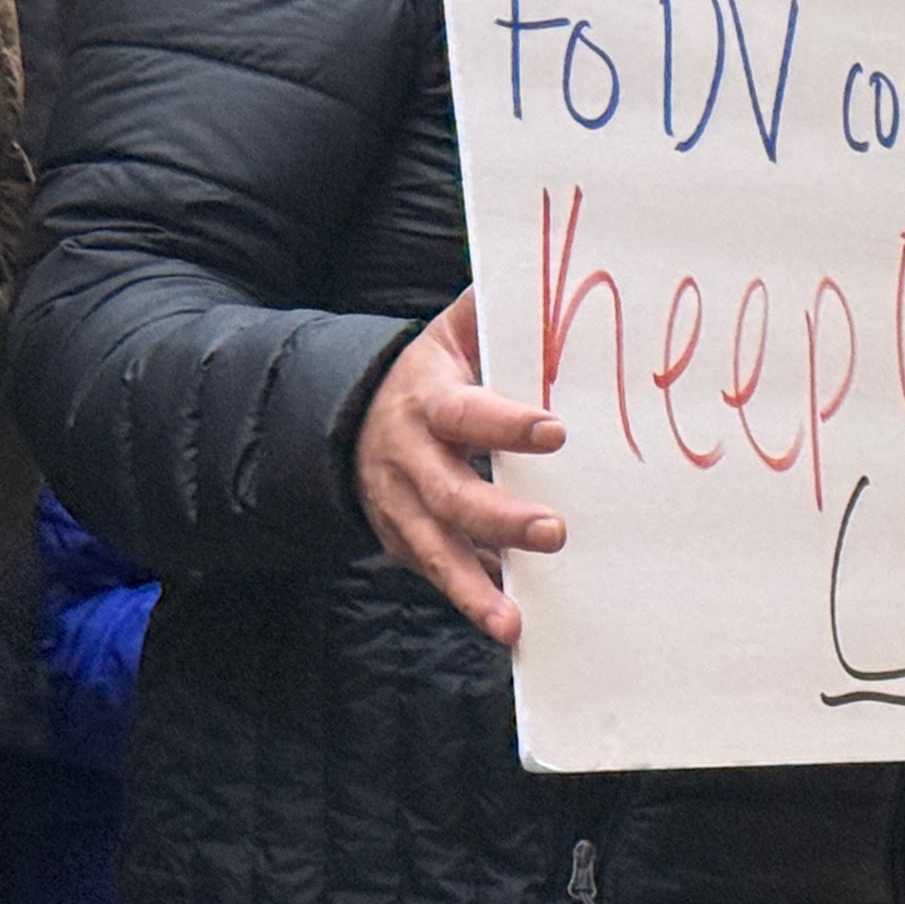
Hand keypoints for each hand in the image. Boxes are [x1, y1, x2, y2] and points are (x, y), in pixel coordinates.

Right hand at [350, 289, 566, 643]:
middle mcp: (409, 460)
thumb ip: (490, 313)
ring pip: (436, 552)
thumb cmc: (428, 377)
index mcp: (428, 401)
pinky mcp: (405, 544)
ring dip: (476, 590)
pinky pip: (439, 576)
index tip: (556, 430)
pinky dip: (472, 600)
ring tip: (513, 622)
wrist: (349, 422)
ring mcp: (402, 509)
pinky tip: (511, 627)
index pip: (466, 413)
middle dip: (501, 518)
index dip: (506, 424)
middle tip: (555, 532)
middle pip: (452, 494)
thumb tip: (542, 277)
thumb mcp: (451, 336)